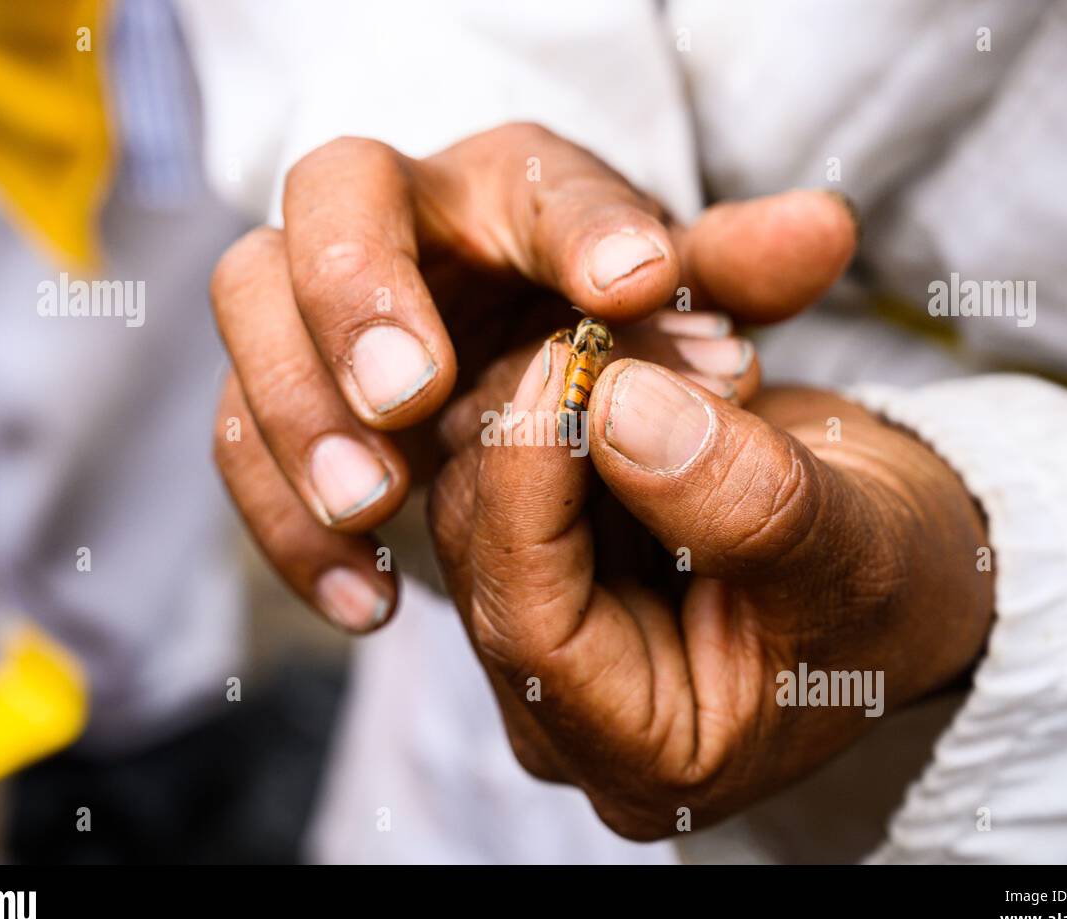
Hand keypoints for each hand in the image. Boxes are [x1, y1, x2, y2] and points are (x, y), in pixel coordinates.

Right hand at [209, 122, 855, 630]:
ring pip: (253, 307)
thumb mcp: (686, 314)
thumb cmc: (612, 339)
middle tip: (412, 392)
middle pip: (332, 193)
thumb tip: (828, 228)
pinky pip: (239, 436)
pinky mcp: (289, 397)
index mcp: (515, 188)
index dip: (576, 227)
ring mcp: (328, 306)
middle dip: (362, 289)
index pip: (533, 174)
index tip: (634, 289)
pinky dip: (283, 514)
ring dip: (299, 407)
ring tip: (376, 503)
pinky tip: (363, 595)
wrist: (535, 387)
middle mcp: (406, 224)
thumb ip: (737, 279)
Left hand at [428, 351, 993, 838]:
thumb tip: (616, 405)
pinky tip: (649, 351)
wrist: (902, 557)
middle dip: (552, 420)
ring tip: (674, 343)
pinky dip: (570, 390)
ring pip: (481, 482)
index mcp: (640, 757)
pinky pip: (509, 453)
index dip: (532, 488)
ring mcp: (546, 629)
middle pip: (485, 546)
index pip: (529, 628)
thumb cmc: (895, 587)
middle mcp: (565, 706)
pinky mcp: (544, 555)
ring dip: (562, 392)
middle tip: (643, 332)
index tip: (571, 365)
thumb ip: (743, 499)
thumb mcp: (852, 552)